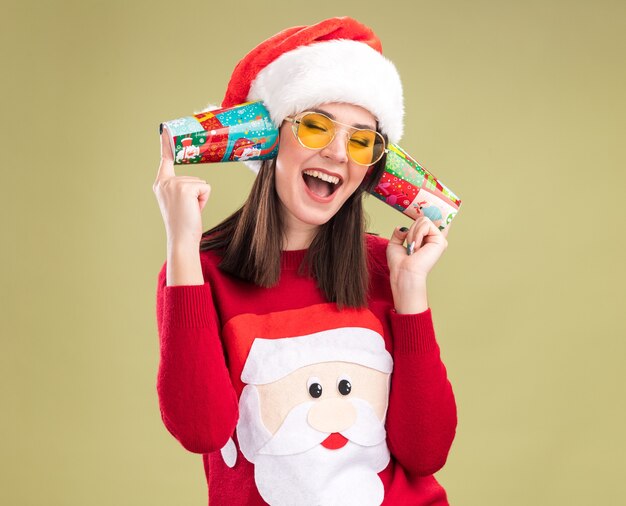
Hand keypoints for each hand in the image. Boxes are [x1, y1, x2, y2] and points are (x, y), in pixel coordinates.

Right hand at [152, 127, 210, 246]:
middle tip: (187, 210)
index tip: (165, 128)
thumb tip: (200, 185)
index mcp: (161, 183)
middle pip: (194, 177)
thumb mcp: (179, 202)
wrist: (181, 239)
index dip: (166, 144)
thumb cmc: (183, 224)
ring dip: (200, 198)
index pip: (165, 159)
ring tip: (190, 211)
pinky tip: (194, 210)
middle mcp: (164, 181)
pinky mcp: (185, 188)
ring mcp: (174, 184)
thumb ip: (182, 189)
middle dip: (196, 194)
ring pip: (201, 183)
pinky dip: (204, 200)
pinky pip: (206, 188)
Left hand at [386, 218, 449, 312]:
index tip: (442, 205)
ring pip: (423, 220)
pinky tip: (417, 247)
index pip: (435, 224)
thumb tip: (402, 227)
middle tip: (410, 245)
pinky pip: (426, 225)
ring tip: (413, 247)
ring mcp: (439, 240)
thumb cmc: (399, 264)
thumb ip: (399, 234)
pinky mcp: (441, 241)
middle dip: (411, 230)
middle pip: (422, 219)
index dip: (438, 215)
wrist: (404, 272)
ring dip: (413, 233)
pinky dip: (417, 234)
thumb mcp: (395, 245)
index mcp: (426, 241)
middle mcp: (434, 240)